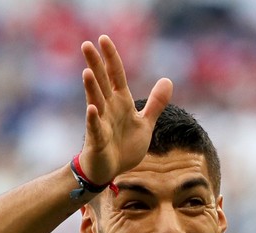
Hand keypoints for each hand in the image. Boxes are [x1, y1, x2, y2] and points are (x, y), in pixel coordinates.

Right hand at [79, 35, 172, 184]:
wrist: (110, 171)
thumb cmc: (124, 147)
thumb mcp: (144, 123)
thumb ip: (155, 103)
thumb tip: (168, 80)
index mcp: (121, 103)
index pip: (116, 76)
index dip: (111, 58)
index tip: (104, 39)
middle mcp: (108, 109)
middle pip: (102, 83)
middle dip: (95, 65)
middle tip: (87, 45)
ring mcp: (101, 124)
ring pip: (95, 103)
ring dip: (91, 88)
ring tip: (87, 72)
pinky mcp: (97, 141)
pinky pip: (95, 129)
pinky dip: (93, 120)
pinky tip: (91, 109)